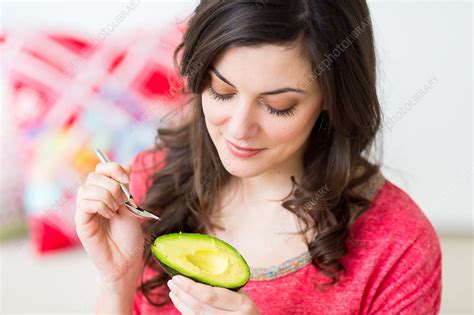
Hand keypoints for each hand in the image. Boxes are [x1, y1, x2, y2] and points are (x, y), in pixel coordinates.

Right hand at [75, 162, 144, 286]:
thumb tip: (127, 165)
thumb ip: (125, 187)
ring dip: (107, 197)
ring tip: (115, 211)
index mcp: (104, 193)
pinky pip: (85, 203)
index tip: (127, 178)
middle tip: (122, 202)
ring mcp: (84, 210)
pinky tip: (109, 216)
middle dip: (113, 185)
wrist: (127, 259)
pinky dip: (101, 206)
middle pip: (94, 176)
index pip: (101, 169)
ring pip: (87, 188)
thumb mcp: (131, 206)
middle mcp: (92, 199)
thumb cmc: (129, 236)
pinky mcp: (81, 222)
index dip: (113, 168)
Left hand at [167, 275, 259, 314]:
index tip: (178, 277)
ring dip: (180, 302)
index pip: (210, 295)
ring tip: (173, 290)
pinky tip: (180, 301)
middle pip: (199, 306)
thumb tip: (198, 270)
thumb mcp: (243, 295)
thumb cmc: (247, 308)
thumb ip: (225, 285)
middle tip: (172, 281)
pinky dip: (184, 310)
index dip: (190, 287)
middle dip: (182, 293)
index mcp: (242, 305)